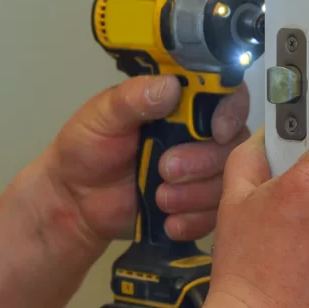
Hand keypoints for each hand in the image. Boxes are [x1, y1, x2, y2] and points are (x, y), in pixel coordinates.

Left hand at [36, 75, 251, 249]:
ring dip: (196, 194)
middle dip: (203, 161)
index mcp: (181, 105)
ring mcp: (202, 172)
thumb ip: (133, 98)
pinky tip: (168, 221)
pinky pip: (216, 214)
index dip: (231, 112)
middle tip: (165, 170)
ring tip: (160, 199)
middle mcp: (200, 135)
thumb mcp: (102, 117)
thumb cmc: (86, 150)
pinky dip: (194, 220)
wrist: (75, 203)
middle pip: (233, 144)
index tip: (216, 131)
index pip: (227, 97)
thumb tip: (170, 85)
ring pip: (227, 181)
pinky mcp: (199, 205)